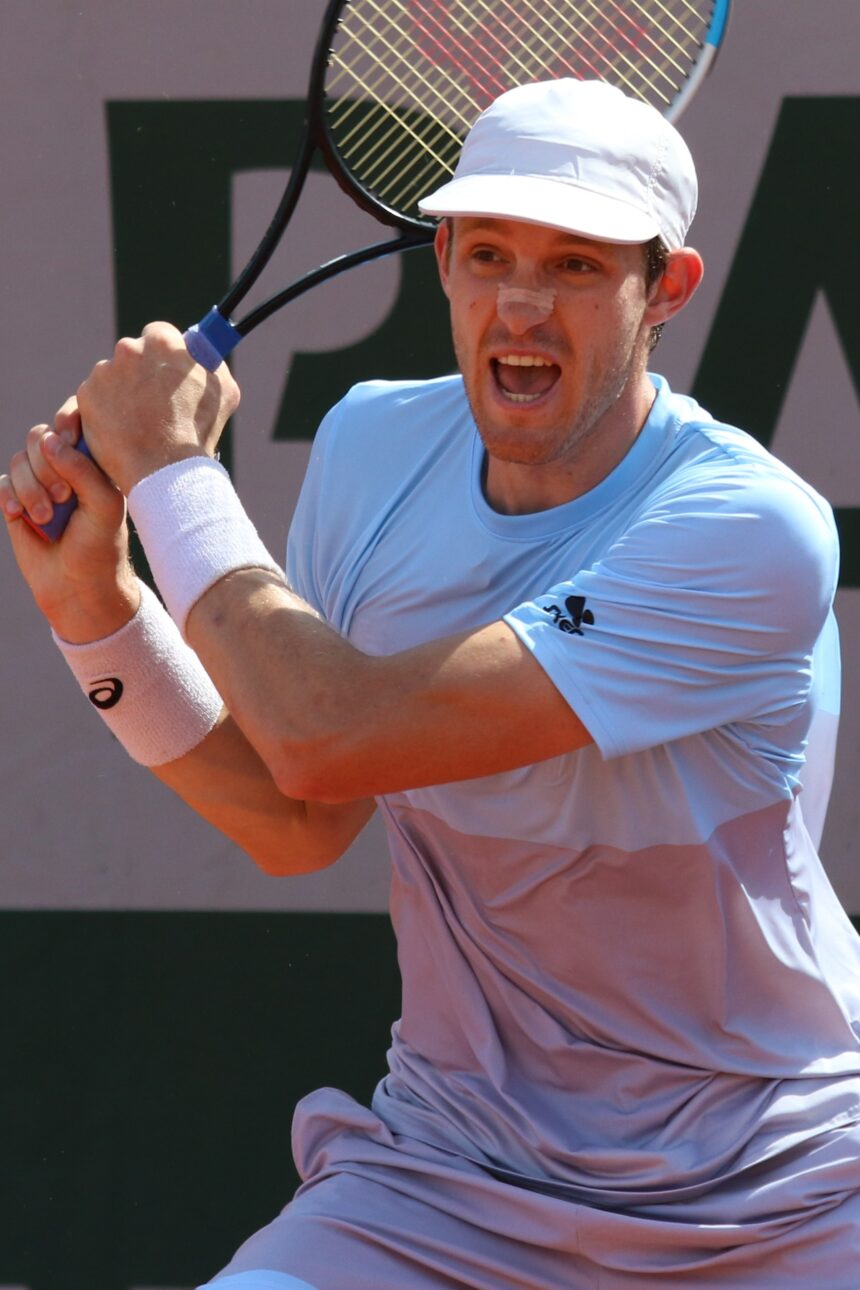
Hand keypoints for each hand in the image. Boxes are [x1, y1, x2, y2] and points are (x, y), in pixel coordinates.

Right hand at [1, 397, 138, 641]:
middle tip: (64, 497)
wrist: (78, 586)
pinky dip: (11, 498)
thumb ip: (82, 468)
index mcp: (94, 460)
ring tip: (47, 518)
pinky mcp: (17, 500)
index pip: (77, 418)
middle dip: (46, 466)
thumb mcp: (104, 505)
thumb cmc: (100, 544)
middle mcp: (65, 466)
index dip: (67, 420)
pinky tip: (22, 518)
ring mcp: (39, 482)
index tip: (71, 438)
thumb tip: (49, 438)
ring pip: (19, 460)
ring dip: (30, 489)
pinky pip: (2, 482)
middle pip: (40, 436)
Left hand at [76, 321, 240, 494]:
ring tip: (139, 423)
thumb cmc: (197, 432)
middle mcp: (129, 349)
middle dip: (141, 373)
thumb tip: (204, 357)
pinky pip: (96, 399)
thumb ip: (211, 366)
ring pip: (112, 377)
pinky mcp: (86, 396)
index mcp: (163, 342)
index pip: (159, 334)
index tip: (167, 370)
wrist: (163, 469)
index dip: (165, 355)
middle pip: (133, 354)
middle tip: (153, 401)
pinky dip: (106, 412)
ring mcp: (104, 372)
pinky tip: (122, 430)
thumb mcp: (224, 392)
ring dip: (122, 393)